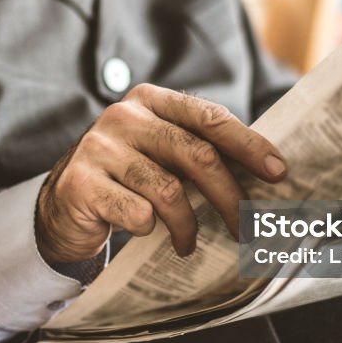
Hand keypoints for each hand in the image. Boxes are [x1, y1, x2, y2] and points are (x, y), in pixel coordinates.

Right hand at [36, 84, 287, 262]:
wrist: (63, 203)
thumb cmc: (127, 178)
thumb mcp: (160, 154)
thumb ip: (198, 151)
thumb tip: (266, 173)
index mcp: (150, 100)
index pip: (209, 117)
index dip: (248, 145)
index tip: (278, 172)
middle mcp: (123, 117)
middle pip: (196, 155)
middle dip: (229, 195)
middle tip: (247, 226)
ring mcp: (99, 148)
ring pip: (168, 191)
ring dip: (187, 226)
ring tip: (188, 242)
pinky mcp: (82, 184)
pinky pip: (137, 214)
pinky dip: (149, 230)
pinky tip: (147, 233)